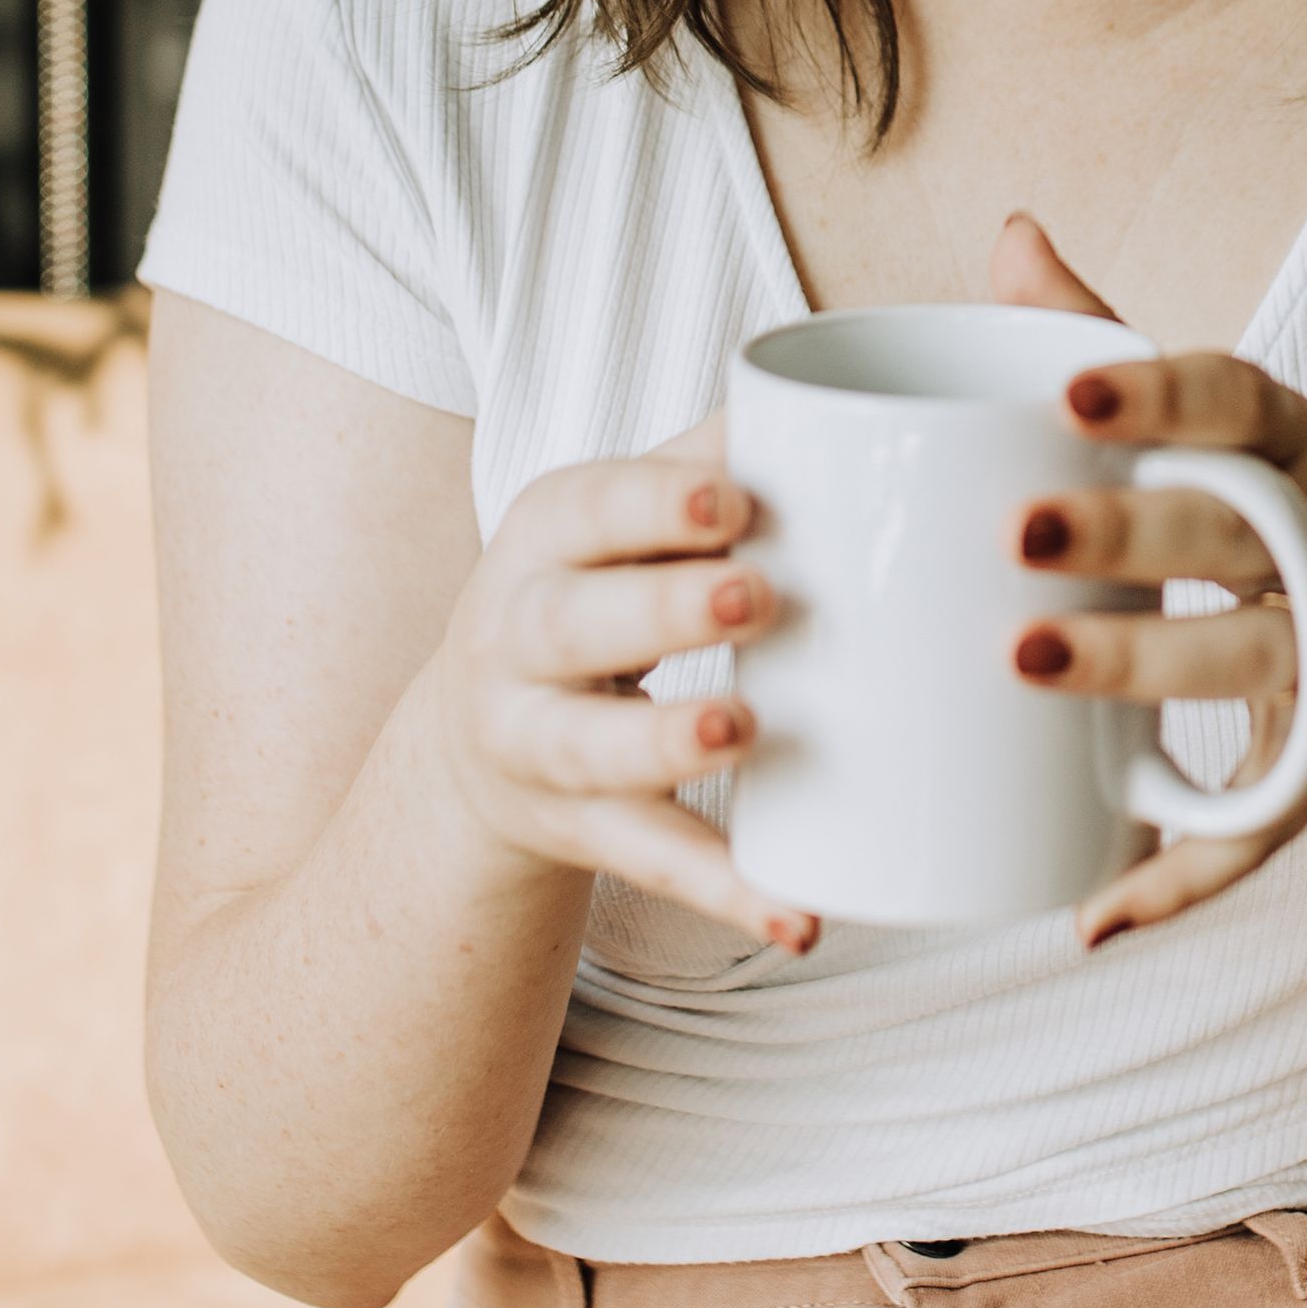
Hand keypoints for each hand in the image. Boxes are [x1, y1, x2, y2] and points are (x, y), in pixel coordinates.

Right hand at [433, 419, 819, 955]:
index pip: (588, 508)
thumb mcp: (620, 515)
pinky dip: (727, 889)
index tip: (732, 499)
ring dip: (666, 744)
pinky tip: (801, 914)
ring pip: (590, 751)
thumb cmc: (595, 584)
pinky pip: (648, 863)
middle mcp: (515, 637)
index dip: (654, 503)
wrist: (478, 730)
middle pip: (573, 623)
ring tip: (744, 730)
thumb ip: (709, 457)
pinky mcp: (575, 831)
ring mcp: (534, 743)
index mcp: (543, 536)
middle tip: (761, 595)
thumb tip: (828, 393)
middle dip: (664, 610)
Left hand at [988, 213, 1306, 944]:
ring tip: (1024, 662)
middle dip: (1132, 534)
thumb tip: (1009, 234)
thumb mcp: (1241, 428)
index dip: (1163, 396)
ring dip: (1144, 669)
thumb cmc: (1300, 513)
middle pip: (1242, 533)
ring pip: (1252, 667)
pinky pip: (1262, 825)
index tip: (1068, 393)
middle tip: (1016, 534)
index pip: (1247, 401)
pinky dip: (1181, 876)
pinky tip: (1093, 908)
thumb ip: (1117, 340)